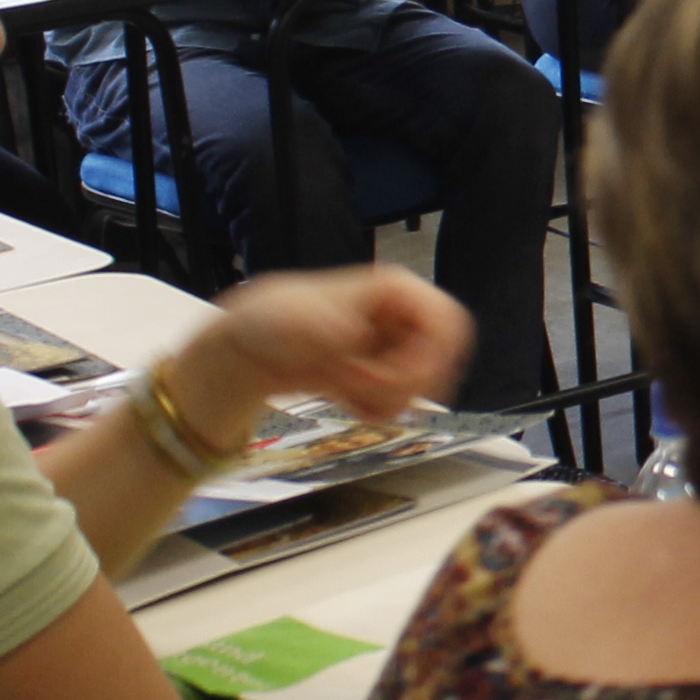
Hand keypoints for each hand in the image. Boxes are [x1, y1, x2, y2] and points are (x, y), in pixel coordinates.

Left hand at [177, 265, 471, 432]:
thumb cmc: (271, 320)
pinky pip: (403, 402)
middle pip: (441, 360)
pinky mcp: (383, 373)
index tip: (395, 379)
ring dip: (386, 399)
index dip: (432, 357)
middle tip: (357, 385)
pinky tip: (349, 402)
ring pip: (424, 386)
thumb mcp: (295, 318)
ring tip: (345, 389)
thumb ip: (329, 325)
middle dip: (400, 383)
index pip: (449, 323)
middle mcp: (403, 317)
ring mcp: (395, 347)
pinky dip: (378, 410)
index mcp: (397, 290)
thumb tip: (353, 334)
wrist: (250, 350)